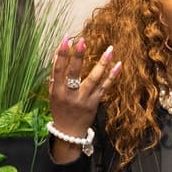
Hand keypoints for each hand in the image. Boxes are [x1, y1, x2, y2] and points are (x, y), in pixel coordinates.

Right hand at [48, 36, 119, 154]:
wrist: (69, 132)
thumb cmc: (60, 108)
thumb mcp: (52, 93)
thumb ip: (56, 74)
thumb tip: (59, 52)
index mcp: (56, 91)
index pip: (58, 69)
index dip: (61, 54)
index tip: (66, 39)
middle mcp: (69, 95)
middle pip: (74, 73)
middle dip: (78, 56)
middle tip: (83, 41)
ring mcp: (83, 99)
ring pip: (93, 79)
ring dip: (101, 64)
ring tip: (109, 49)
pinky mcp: (95, 103)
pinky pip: (105, 88)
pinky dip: (112, 76)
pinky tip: (118, 65)